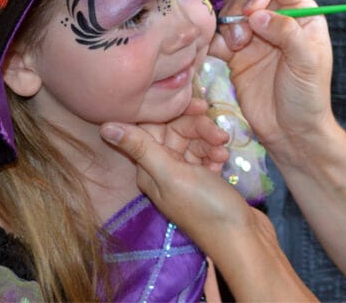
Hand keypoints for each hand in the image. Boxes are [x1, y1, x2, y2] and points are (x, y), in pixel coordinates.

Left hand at [100, 119, 257, 250]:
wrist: (240, 238)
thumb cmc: (204, 208)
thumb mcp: (171, 175)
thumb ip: (140, 148)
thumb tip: (105, 126)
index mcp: (148, 168)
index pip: (153, 126)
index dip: (172, 113)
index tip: (197, 106)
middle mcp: (163, 169)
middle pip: (176, 131)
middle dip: (199, 127)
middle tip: (219, 135)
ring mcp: (185, 174)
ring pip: (195, 140)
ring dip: (211, 141)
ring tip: (224, 152)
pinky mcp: (205, 177)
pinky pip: (207, 153)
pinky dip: (216, 153)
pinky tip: (225, 161)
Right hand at [210, 0, 337, 167]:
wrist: (291, 133)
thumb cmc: (308, 97)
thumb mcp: (307, 63)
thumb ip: (286, 33)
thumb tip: (257, 14)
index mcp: (302, 13)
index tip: (254, 11)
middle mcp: (277, 19)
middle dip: (241, 10)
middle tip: (243, 39)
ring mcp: (255, 36)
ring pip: (231, 12)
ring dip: (227, 25)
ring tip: (235, 48)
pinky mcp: (235, 54)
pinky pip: (217, 36)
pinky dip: (212, 40)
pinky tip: (217, 53)